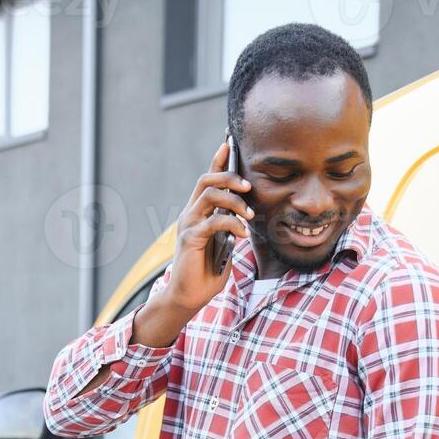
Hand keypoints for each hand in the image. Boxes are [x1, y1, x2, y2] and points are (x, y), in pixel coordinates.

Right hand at [157, 138, 253, 315]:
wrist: (188, 297)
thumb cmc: (207, 273)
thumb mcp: (224, 245)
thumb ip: (230, 228)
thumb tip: (245, 215)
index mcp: (198, 213)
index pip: (208, 179)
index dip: (218, 160)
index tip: (229, 141)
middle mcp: (190, 214)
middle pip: (206, 180)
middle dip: (229, 176)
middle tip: (248, 186)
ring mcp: (188, 224)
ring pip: (210, 195)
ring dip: (234, 201)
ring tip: (250, 215)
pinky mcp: (190, 238)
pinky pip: (214, 221)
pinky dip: (233, 224)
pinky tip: (243, 236)